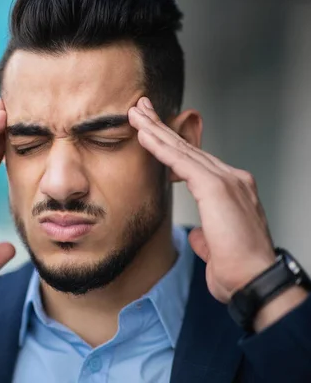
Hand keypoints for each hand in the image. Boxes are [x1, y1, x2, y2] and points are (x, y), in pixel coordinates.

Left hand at [127, 97, 276, 303]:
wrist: (254, 281)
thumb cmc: (236, 270)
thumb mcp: (216, 248)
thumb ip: (206, 237)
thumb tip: (198, 236)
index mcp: (231, 191)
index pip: (194, 161)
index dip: (170, 144)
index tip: (151, 132)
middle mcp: (231, 179)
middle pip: (187, 147)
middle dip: (160, 127)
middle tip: (139, 109)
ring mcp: (226, 180)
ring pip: (182, 149)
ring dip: (155, 130)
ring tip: (135, 114)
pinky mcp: (217, 187)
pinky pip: (181, 161)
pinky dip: (161, 146)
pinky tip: (144, 135)